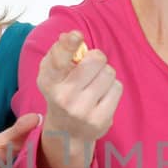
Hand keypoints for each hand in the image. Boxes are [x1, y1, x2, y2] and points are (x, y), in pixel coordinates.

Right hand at [36, 31, 121, 167]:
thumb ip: (59, 52)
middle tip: (91, 67)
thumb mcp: (53, 74)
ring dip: (105, 74)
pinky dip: (112, 88)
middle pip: (95, 60)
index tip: (76, 35)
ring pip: (109, 73)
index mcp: (49, 82)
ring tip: (95, 84)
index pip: (58, 60)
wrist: (67, 132)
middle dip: (97, 58)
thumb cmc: (62, 93)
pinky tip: (102, 96)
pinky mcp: (100, 120)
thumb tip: (69, 35)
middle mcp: (64, 97)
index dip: (68, 45)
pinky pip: (117, 87)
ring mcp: (82, 111)